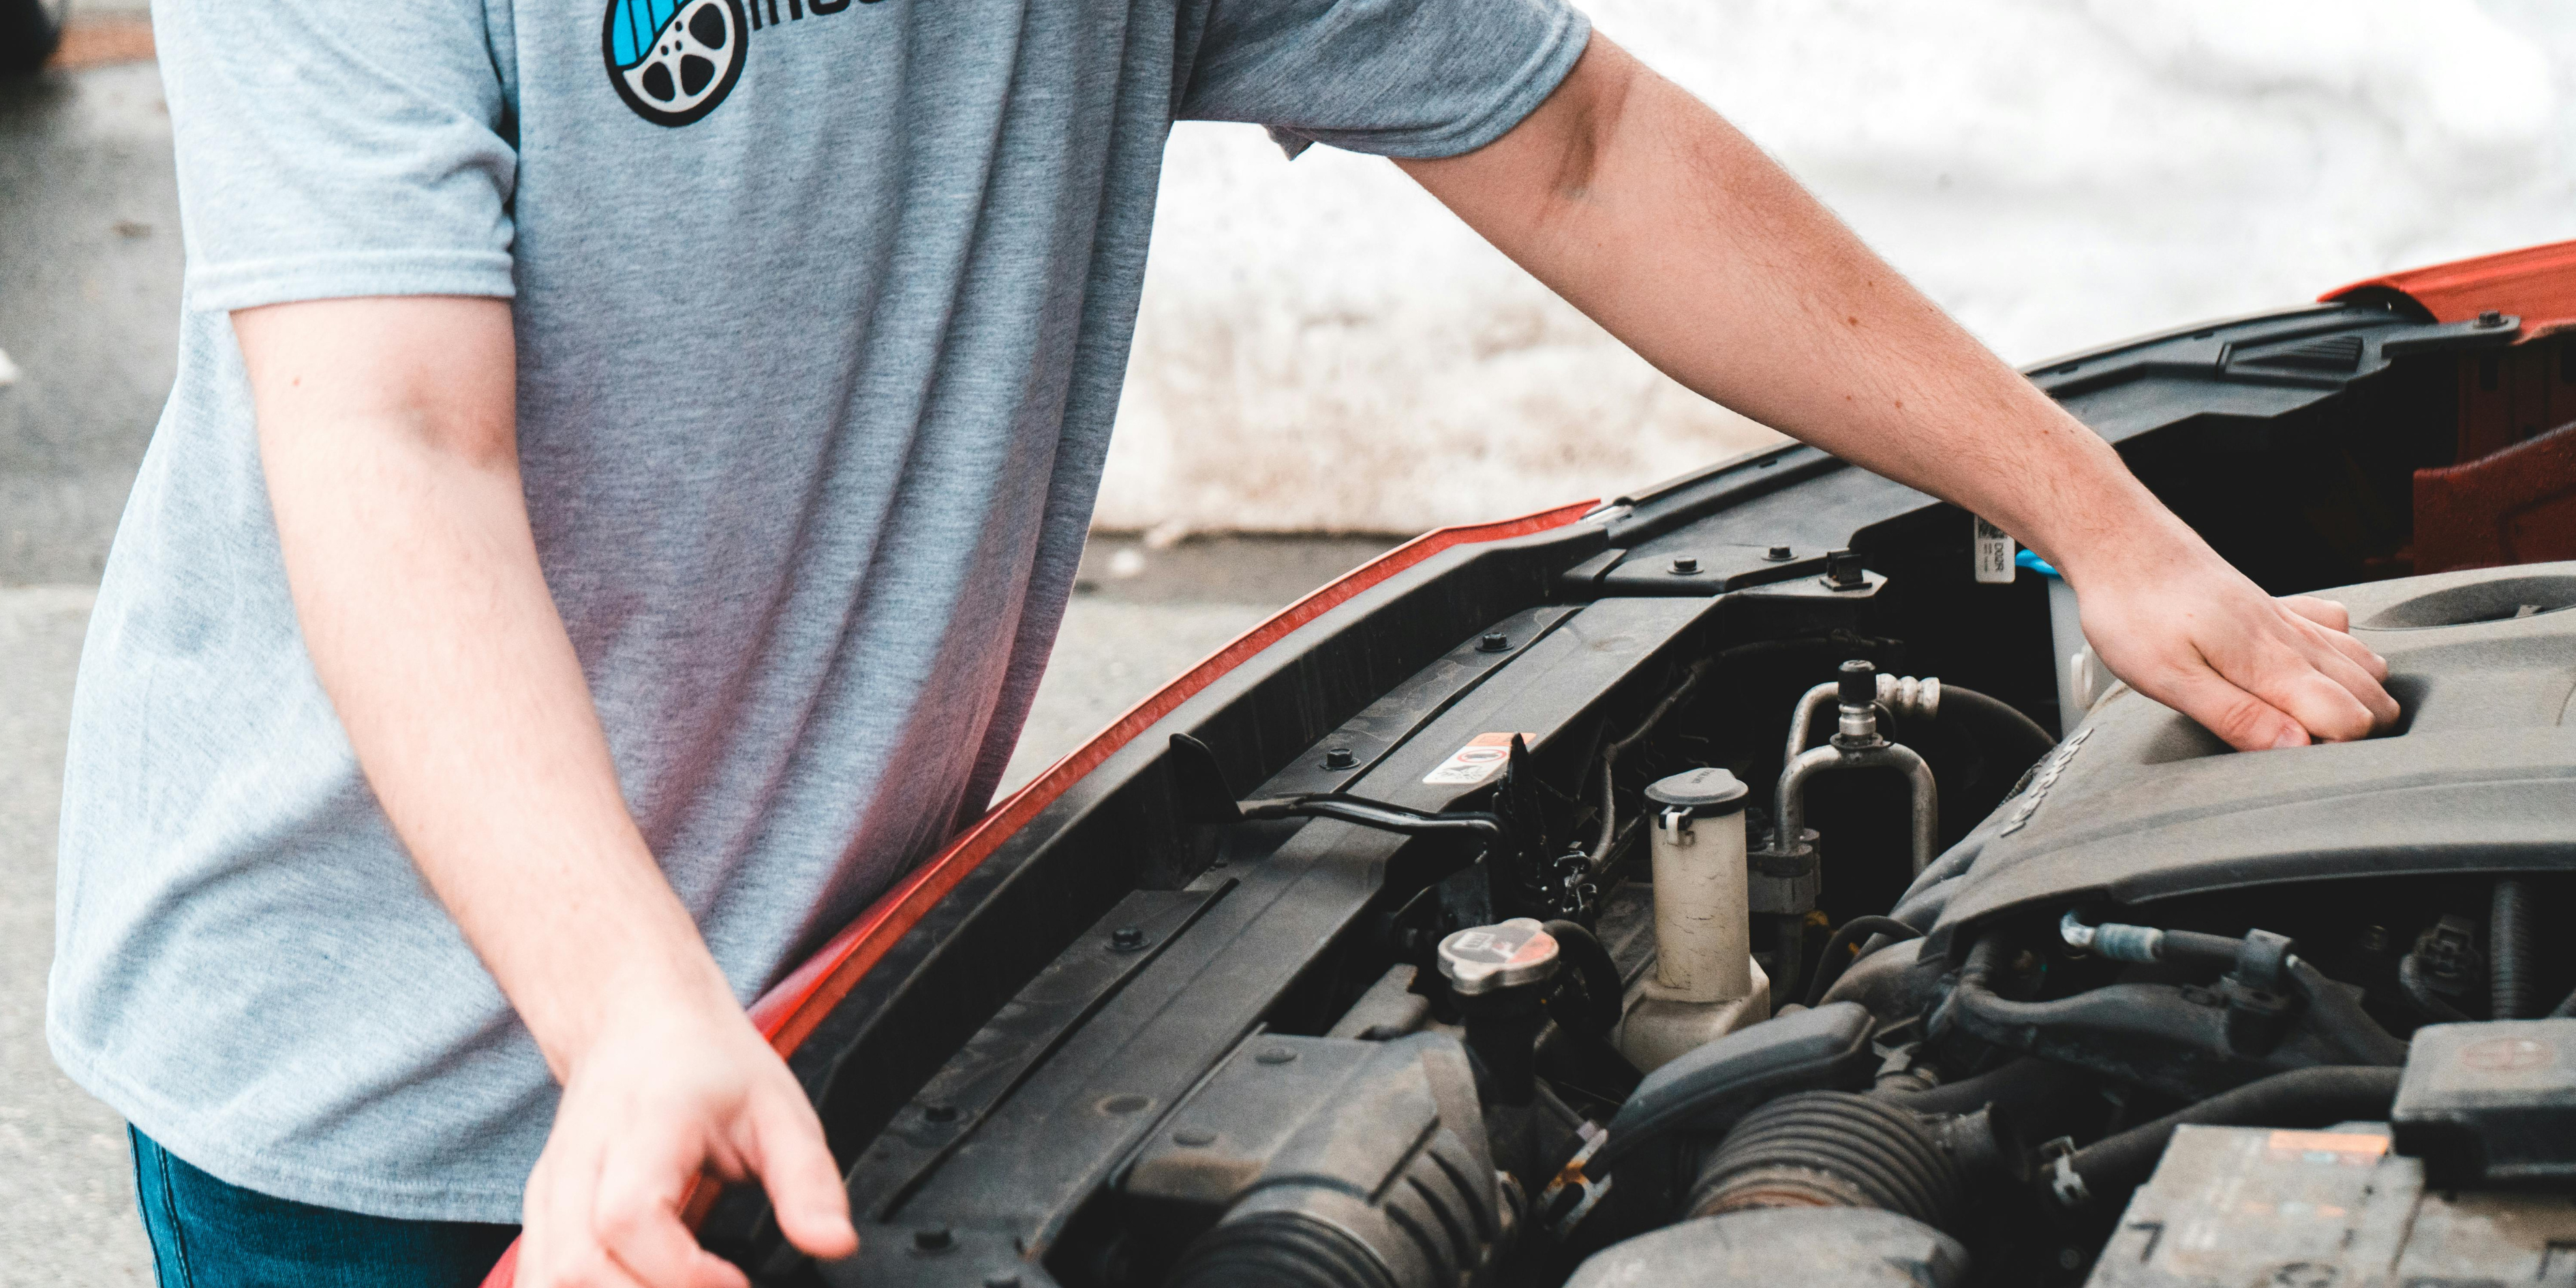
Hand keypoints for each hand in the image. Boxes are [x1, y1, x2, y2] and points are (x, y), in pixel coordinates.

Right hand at [517, 994, 857, 1286]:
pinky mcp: (541, 1210)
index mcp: (644, 1126)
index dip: (680, 1272)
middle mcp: (581, 1159)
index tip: (736, 1285)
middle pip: (578, 1263)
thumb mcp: (779, 1107)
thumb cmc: (707, 1063)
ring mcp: (550, 1187)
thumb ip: (808, 1180)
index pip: (631, 1217)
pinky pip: (538, 1276)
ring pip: (546, 1279)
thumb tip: (834, 1242)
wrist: (639, 1020)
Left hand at [2064, 519, 2397, 750]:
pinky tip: (2315, 670)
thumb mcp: (2170, 678)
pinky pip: (2338, 631)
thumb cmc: (2135, 611)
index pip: (2351, 720)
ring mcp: (2289, 620)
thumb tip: (2297, 749)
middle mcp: (2293, 638)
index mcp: (2272, 662)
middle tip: (2305, 750)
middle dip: (2359, 732)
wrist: (2123, 543)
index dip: (2337, 752)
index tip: (2301, 765)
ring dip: (2359, 697)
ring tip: (2315, 723)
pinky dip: (2344, 655)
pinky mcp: (2276, 607)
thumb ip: (2237, 716)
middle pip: (2372, 696)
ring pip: (2364, 663)